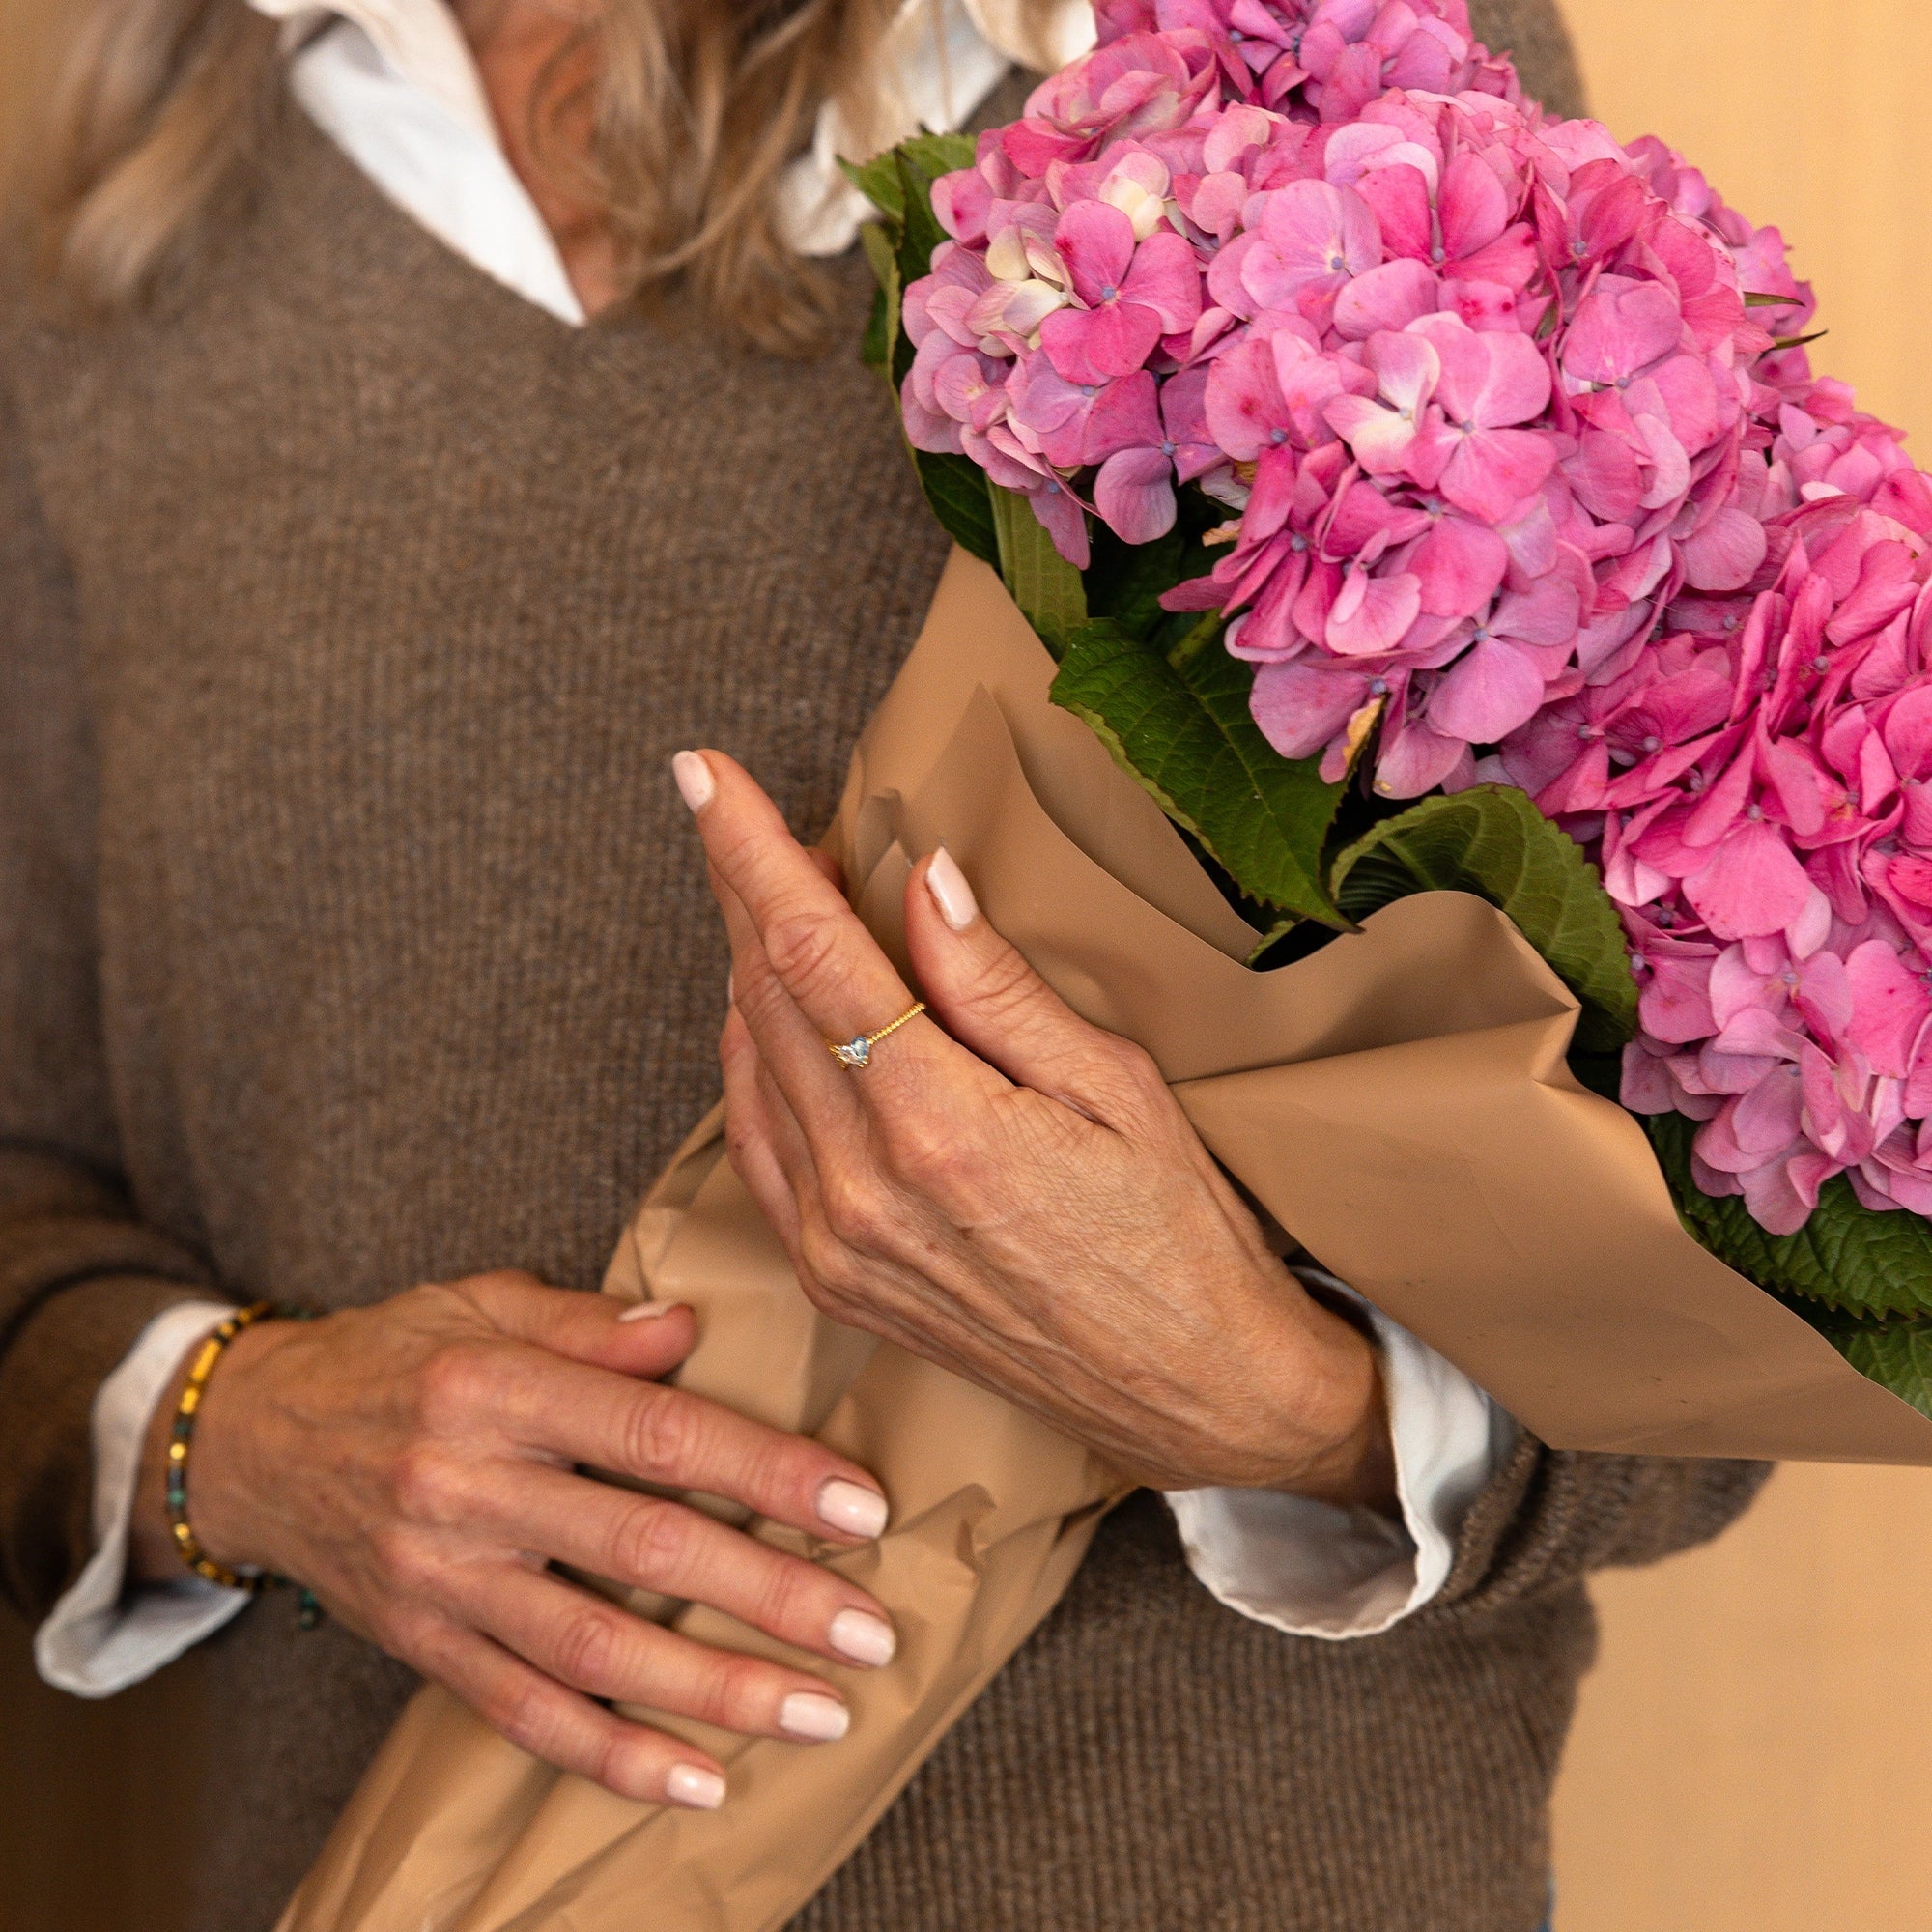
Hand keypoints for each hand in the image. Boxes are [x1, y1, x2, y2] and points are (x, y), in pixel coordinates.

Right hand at [132, 1273, 898, 1808]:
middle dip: (769, 1596)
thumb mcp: (480, 1303)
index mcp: (496, 1388)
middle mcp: (467, 1488)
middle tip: (869, 1632)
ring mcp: (442, 1579)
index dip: (765, 1471)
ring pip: (595, 1649)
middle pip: (643, 1551)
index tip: (860, 1507)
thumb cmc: (394, 1357)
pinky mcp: (424, 1646)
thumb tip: (693, 1327)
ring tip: (818, 1714)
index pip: (655, 1434)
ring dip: (716, 1690)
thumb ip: (589, 1321)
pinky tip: (700, 1782)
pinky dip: (614, 1755)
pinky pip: (525, 1715)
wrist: (250, 1442)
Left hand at [674, 749, 1395, 1509]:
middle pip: (761, 996)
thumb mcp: (1117, 1086)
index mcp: (937, 1126)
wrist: (1190, 1392)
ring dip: (745, 966)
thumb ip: (998, 986)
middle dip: (740, 888)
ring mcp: (833, 1244)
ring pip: (745, 1064)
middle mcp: (861, 1190)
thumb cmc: (1178, 1232)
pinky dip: (750, 1057)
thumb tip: (920, 881)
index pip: (810, 951)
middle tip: (735, 810)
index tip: (699, 771)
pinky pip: (752, 1141)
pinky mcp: (829, 1279)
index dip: (746, 849)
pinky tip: (771, 1011)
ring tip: (770, 895)